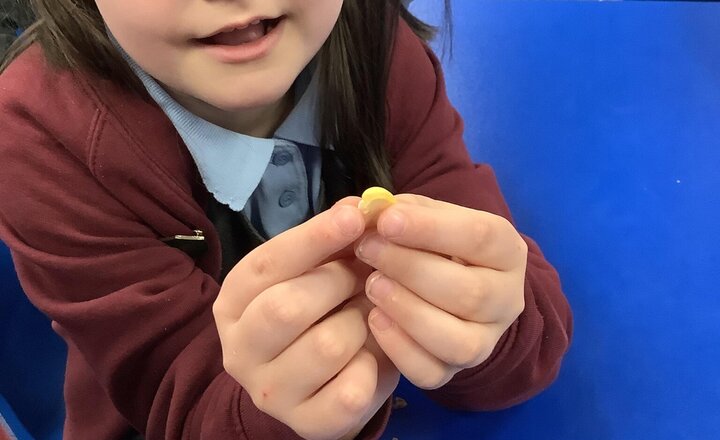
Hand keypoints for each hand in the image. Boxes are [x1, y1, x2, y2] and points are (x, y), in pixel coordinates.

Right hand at [213, 198, 397, 439]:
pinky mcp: (307, 423)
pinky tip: (371, 355)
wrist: (311, 385)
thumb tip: (360, 207)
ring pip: (328, 347)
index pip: (268, 263)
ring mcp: (270, 392)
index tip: (357, 216)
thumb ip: (331, 241)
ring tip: (370, 315)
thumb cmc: (315, 313)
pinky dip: (374, 367)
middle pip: (288, 308)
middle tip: (366, 275)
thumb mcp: (313, 273)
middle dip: (339, 283)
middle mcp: (239, 350)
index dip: (314, 237)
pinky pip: (352, 391)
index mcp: (233, 303)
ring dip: (363, 323)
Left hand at [353, 194, 527, 389]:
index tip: (386, 220)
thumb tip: (365, 209)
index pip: (480, 237)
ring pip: (458, 342)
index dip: (430, 228)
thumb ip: (398, 210)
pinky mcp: (455, 371)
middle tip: (367, 249)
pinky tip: (374, 319)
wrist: (446, 285)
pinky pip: (432, 373)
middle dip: (410, 268)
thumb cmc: (431, 244)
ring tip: (372, 285)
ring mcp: (485, 341)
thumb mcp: (423, 217)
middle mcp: (507, 300)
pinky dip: (399, 348)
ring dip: (407, 310)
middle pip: (469, 292)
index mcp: (507, 251)